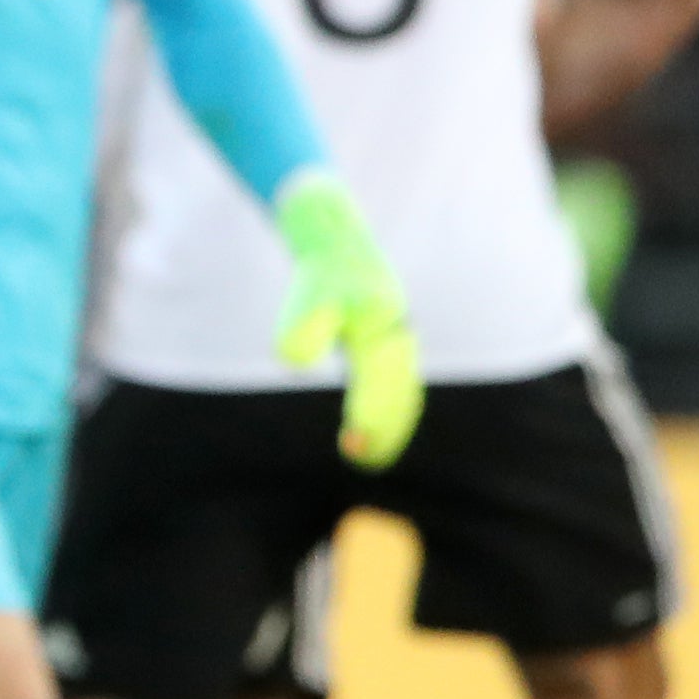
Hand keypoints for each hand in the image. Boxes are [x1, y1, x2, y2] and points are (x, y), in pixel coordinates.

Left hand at [271, 170, 421, 469]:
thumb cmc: (320, 273)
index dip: (371, 416)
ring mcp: (400, 341)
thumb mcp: (310, 293)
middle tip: (356, 456)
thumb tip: (292, 362)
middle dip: (384, 428)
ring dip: (390, 427)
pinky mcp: (392, 347)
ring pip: (405, 394)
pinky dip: (391, 415)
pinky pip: (401, 389)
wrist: (339, 241)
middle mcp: (399, 336)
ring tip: (363, 456)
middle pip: (401, 393)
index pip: (382, 382)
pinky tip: (370, 437)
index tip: (352, 444)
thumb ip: (303, 325)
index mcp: (384, 325)